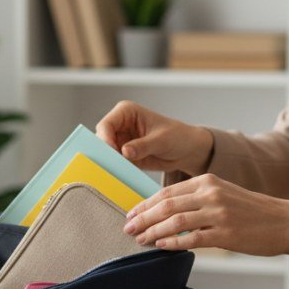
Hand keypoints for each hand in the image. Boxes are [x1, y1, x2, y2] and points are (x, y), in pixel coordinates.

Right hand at [94, 100, 214, 175]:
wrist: (186, 151)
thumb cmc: (177, 137)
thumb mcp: (162, 140)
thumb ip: (143, 146)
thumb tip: (124, 152)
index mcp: (126, 112)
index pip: (106, 124)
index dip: (104, 138)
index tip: (111, 152)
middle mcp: (120, 125)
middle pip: (101, 139)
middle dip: (104, 152)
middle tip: (110, 165)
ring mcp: (120, 141)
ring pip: (105, 153)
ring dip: (108, 162)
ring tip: (115, 172)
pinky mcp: (123, 155)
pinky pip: (113, 163)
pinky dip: (115, 169)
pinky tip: (119, 176)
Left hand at [123, 174, 288, 257]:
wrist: (285, 221)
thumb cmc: (252, 211)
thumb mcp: (222, 193)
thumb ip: (196, 198)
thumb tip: (164, 210)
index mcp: (207, 180)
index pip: (166, 192)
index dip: (144, 204)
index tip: (131, 214)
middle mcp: (211, 194)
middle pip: (166, 205)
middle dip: (143, 218)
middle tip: (128, 229)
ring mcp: (218, 213)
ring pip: (175, 222)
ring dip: (152, 231)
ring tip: (140, 240)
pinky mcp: (225, 234)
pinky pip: (191, 238)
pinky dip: (172, 242)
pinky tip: (160, 246)